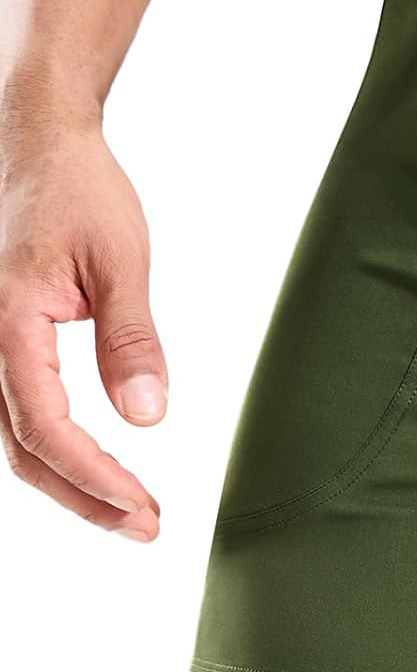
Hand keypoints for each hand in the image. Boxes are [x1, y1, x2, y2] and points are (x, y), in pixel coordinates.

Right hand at [0, 119, 164, 538]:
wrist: (33, 143)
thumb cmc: (79, 193)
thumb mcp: (121, 262)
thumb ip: (131, 341)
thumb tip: (146, 419)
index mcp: (3, 321)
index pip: (44, 427)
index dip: (93, 476)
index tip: (143, 505)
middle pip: (20, 449)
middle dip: (84, 496)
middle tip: (146, 527)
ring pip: (8, 437)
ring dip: (66, 481)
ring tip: (128, 511)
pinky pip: (6, 411)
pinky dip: (46, 448)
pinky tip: (88, 471)